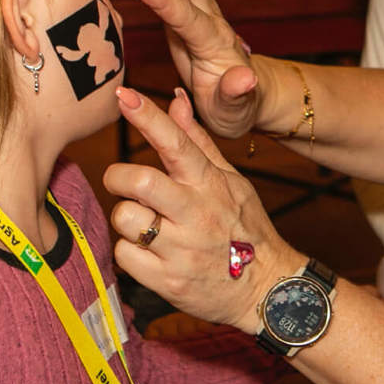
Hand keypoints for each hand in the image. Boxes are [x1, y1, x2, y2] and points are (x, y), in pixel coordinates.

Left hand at [105, 85, 301, 333]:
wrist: (265, 288)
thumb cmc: (244, 228)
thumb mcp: (230, 180)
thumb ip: (197, 140)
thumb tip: (175, 97)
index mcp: (210, 184)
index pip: (176, 142)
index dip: (147, 117)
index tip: (124, 95)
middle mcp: (196, 213)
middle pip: (139, 182)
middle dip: (118, 176)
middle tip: (122, 182)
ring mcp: (181, 249)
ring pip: (125, 218)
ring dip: (125, 218)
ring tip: (144, 223)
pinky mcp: (167, 281)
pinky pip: (124, 256)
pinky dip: (129, 252)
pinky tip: (149, 253)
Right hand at [134, 0, 262, 138]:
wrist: (250, 98)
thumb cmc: (239, 110)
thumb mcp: (236, 113)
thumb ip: (235, 96)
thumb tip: (244, 79)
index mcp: (212, 43)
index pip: (186, 18)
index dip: (163, 0)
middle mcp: (206, 17)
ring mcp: (196, 8)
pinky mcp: (185, 7)